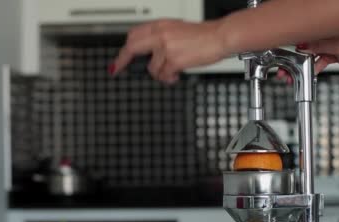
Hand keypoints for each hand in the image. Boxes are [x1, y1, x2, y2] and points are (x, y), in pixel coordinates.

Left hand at [109, 19, 228, 83]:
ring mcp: (166, 47)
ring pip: (151, 68)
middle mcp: (160, 35)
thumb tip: (150, 54)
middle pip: (132, 47)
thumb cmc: (204, 36)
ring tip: (170, 73)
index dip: (124, 49)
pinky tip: (176, 76)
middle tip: (118, 69)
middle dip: (123, 61)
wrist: (220, 37)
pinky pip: (164, 75)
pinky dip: (169, 79)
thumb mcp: (178, 30)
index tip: (118, 58)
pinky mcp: (174, 60)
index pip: (134, 35)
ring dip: (159, 74)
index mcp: (160, 25)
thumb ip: (162, 39)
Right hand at [277, 31, 338, 82]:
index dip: (290, 50)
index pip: (301, 40)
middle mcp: (324, 38)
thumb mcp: (336, 45)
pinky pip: (319, 63)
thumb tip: (302, 47)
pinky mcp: (332, 55)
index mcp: (323, 31)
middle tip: (284, 72)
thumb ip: (318, 47)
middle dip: (292, 62)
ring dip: (301, 68)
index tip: (281, 59)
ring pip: (309, 58)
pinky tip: (309, 75)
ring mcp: (328, 46)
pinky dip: (313, 69)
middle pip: (303, 51)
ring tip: (293, 76)